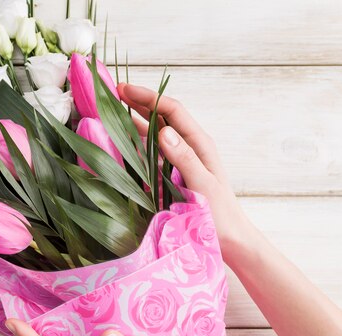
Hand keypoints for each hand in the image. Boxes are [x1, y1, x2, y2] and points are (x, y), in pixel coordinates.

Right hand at [118, 83, 256, 262]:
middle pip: (161, 117)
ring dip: (133, 122)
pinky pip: (149, 156)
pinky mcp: (169, 177)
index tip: (124, 89)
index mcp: (198, 144)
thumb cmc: (220, 214)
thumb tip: (163, 131)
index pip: (171, 111)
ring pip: (153, 135)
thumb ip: (184, 158)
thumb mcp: (203, 184)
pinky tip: (119, 143)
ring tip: (112, 112)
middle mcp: (187, 148)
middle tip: (113, 92)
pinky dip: (134, 146)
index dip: (148, 97)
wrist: (229, 240)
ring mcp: (177, 162)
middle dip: (138, 102)